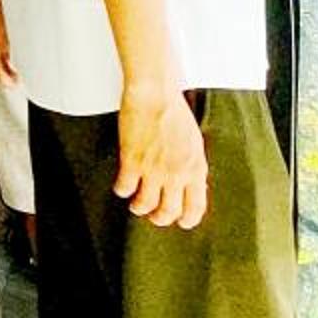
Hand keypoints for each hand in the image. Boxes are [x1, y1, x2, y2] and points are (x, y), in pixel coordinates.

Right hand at [115, 83, 208, 227]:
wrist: (154, 95)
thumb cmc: (174, 112)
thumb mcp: (194, 144)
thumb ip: (192, 166)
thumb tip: (189, 181)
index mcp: (195, 169)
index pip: (195, 207)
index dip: (187, 219)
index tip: (181, 221)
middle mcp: (176, 174)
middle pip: (168, 211)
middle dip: (160, 218)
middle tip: (153, 216)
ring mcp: (153, 169)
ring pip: (145, 204)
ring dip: (139, 207)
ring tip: (136, 204)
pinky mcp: (131, 160)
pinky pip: (125, 187)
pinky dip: (122, 190)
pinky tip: (122, 186)